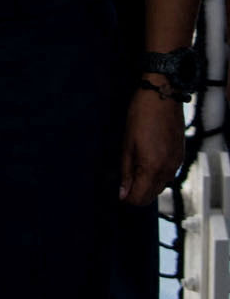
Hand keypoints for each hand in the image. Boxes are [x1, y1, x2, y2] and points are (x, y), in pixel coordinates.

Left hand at [122, 85, 185, 205]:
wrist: (161, 99)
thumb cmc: (140, 117)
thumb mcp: (127, 145)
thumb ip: (126, 172)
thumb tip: (122, 193)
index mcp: (152, 167)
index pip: (140, 197)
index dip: (128, 200)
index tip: (118, 195)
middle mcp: (167, 170)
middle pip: (152, 195)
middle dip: (137, 195)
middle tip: (123, 188)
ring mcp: (176, 164)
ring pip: (161, 186)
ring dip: (147, 187)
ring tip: (132, 176)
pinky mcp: (180, 158)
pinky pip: (168, 176)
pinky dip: (157, 177)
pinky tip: (146, 167)